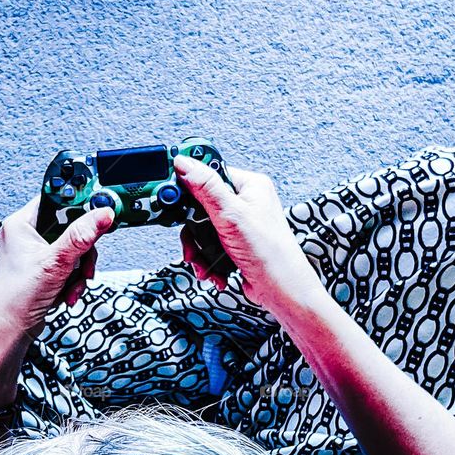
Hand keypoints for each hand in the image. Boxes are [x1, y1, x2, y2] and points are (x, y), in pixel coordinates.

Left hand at [0, 193, 115, 343]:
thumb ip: (81, 237)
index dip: (79, 207)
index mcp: (22, 223)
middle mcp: (27, 235)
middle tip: (84, 268)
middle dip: (82, 254)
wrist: (8, 331)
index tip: (99, 217)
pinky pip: (69, 267)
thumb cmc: (17, 297)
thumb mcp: (55, 262)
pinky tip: (67, 295)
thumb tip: (103, 214)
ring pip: (73, 251)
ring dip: (79, 272)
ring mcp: (35, 254)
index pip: (57, 200)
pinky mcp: (42, 270)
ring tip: (71, 288)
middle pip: (71, 229)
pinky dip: (72, 281)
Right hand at [174, 154, 325, 318]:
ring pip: (202, 228)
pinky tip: (212, 271)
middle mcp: (246, 202)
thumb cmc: (269, 252)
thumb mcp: (231, 215)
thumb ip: (206, 187)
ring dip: (198, 249)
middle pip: (201, 205)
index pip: (211, 173)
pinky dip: (206, 260)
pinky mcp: (235, 244)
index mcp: (250, 186)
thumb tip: (183, 163)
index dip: (189, 184)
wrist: (282, 292)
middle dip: (193, 229)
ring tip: (202, 263)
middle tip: (189, 242)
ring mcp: (240, 224)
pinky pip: (209, 245)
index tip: (172, 195)